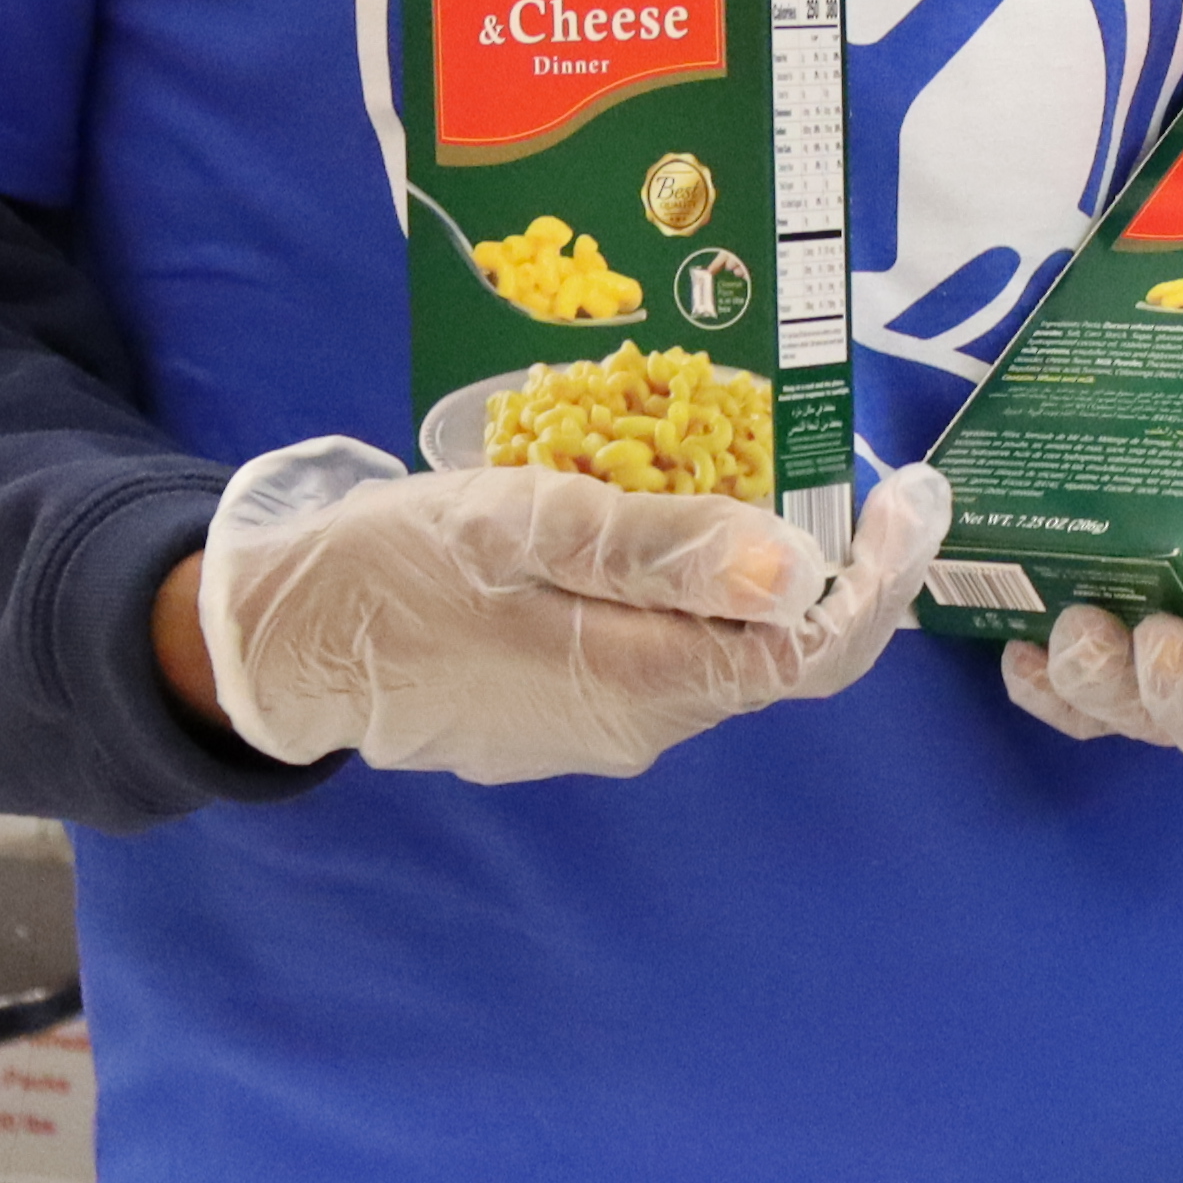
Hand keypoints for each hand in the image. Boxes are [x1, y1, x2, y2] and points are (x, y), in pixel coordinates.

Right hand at [190, 437, 947, 782]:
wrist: (268, 644)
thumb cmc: (390, 571)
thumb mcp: (524, 526)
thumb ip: (660, 548)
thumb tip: (793, 567)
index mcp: (641, 683)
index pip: (814, 650)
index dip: (882, 578)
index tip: (914, 495)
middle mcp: (637, 723)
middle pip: (772, 645)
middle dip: (826, 558)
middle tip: (841, 457)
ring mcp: (593, 725)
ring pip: (711, 641)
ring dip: (746, 564)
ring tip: (753, 462)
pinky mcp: (556, 706)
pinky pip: (652, 643)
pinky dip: (681, 581)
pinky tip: (660, 511)